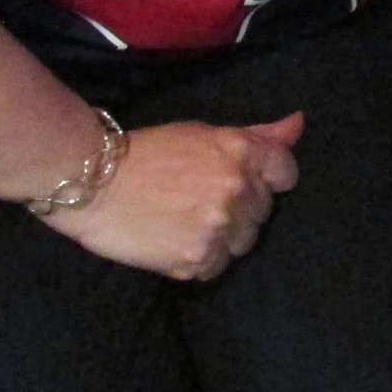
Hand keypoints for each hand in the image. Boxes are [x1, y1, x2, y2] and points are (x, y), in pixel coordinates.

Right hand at [46, 112, 302, 279]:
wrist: (93, 183)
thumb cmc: (147, 153)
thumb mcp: (203, 133)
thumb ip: (257, 135)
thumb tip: (298, 124)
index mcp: (241, 153)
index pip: (286, 172)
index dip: (269, 178)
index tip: (246, 180)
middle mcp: (237, 190)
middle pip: (263, 211)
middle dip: (241, 207)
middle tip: (200, 199)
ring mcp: (218, 228)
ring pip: (243, 242)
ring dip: (222, 236)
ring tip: (186, 221)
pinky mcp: (197, 260)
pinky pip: (216, 267)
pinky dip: (199, 259)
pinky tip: (174, 240)